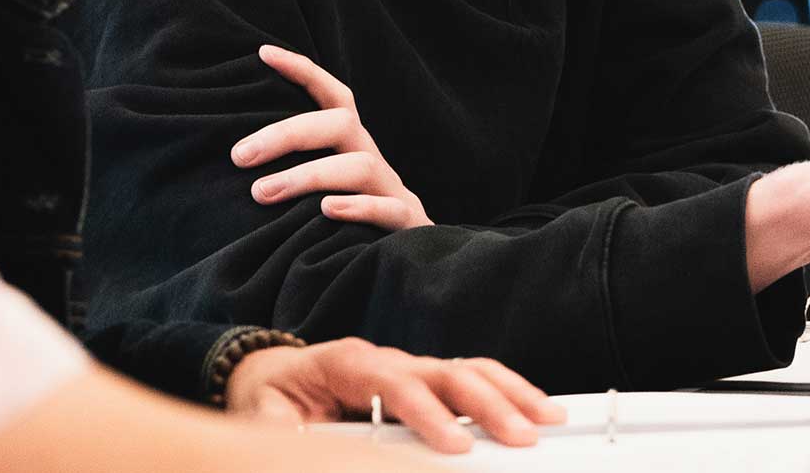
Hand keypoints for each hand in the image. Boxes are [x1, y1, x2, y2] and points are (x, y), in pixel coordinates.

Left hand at [225, 337, 565, 453]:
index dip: (428, 413)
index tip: (457, 444)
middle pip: (445, 372)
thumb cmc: (271, 398)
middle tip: (521, 436)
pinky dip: (506, 393)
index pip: (395, 384)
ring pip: (468, 371)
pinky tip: (533, 410)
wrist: (272, 375)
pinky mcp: (424, 382)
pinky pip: (471, 380)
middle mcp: (387, 359)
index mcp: (347, 363)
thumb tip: (301, 450)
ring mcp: (409, 367)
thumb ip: (282, 435)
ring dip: (510, 393)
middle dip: (487, 404)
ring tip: (546, 418)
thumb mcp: (263, 418)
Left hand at [231, 44, 431, 229]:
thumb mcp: (321, 193)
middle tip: (240, 156)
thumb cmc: (344, 230)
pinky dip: (357, 207)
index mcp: (350, 147)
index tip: (263, 53)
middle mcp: (372, 160)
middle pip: (340, 124)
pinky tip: (324, 212)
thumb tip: (230, 163)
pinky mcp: (407, 226)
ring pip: (360, 167)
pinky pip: (388, 210)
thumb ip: (290, 176)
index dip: (303, 71)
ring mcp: (393, 191)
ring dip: (308, 176)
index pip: (332, 97)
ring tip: (263, 193)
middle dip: (287, 134)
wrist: (411, 268)